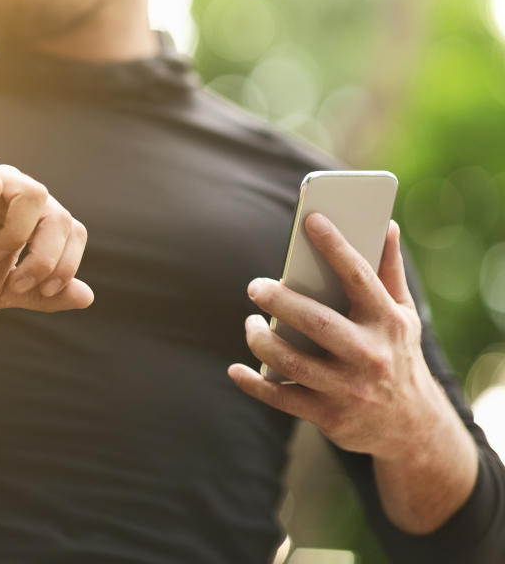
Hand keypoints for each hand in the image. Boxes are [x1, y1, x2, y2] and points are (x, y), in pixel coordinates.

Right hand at [0, 154, 93, 311]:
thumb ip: (40, 293)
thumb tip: (86, 297)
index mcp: (31, 221)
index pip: (73, 231)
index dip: (65, 264)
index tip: (38, 290)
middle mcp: (16, 195)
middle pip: (60, 215)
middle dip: (46, 257)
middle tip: (16, 280)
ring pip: (34, 193)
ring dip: (18, 234)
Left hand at [228, 213, 454, 459]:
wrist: (413, 428)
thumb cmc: (397, 355)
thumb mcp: (403, 315)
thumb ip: (389, 272)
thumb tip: (385, 224)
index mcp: (388, 322)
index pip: (359, 277)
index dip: (335, 246)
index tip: (311, 220)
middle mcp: (370, 355)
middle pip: (316, 322)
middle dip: (279, 301)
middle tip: (255, 287)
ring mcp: (348, 389)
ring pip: (291, 361)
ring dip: (260, 340)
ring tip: (251, 323)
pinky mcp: (329, 416)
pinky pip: (280, 397)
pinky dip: (253, 383)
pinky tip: (236, 369)